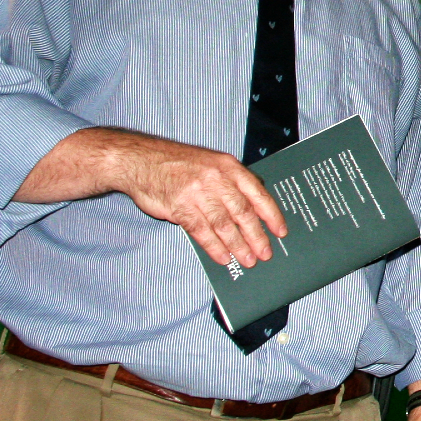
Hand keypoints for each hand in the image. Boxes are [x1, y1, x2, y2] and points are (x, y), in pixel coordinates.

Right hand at [17, 127, 285, 266]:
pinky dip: (214, 247)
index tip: (281, 231)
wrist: (138, 160)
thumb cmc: (177, 164)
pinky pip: (201, 231)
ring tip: (247, 260)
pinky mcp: (179, 207)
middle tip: (265, 254)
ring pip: (224, 224)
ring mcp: (197, 193)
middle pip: (243, 212)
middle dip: (256, 236)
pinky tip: (223, 258)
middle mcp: (216, 178)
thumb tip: (254, 207)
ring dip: (237, 246)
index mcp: (227, 166)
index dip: (271, 214)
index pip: (257, 193)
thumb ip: (231, 182)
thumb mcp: (210, 163)